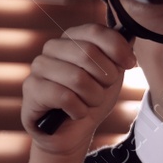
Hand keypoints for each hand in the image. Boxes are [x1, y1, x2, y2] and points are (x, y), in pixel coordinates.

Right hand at [21, 24, 134, 162]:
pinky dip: (79, 110)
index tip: (131, 64)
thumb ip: (119, 53)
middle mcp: (52, 48)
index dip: (117, 47)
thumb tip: (129, 35)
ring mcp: (39, 67)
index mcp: (72, 38)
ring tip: (89, 103)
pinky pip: (65, 98)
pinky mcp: (32, 90)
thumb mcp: (112, 74)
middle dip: (106, 78)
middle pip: (88, 53)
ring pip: (78, 78)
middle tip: (103, 91)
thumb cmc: (91, 99)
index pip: (95, 31)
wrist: (72, 131)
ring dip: (94, 97)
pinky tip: (76, 113)